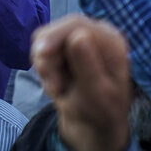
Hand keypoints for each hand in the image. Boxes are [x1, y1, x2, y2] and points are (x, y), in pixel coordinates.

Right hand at [33, 15, 130, 150]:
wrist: (92, 125)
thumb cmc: (101, 112)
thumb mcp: (96, 93)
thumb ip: (87, 65)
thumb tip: (78, 36)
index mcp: (110, 40)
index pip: (75, 25)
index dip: (54, 37)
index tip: (41, 55)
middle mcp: (94, 33)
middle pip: (56, 30)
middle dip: (48, 58)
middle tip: (52, 87)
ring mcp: (77, 38)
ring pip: (43, 40)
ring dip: (44, 66)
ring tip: (57, 89)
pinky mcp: (62, 46)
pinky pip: (40, 49)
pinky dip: (43, 67)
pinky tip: (56, 83)